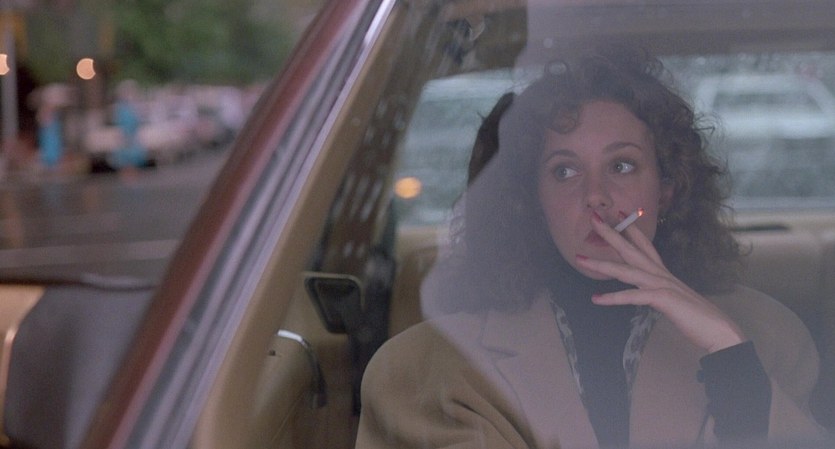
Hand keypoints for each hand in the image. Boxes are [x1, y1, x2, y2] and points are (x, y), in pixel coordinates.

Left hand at [575, 213, 744, 353]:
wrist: (719, 331)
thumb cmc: (697, 317)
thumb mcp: (673, 299)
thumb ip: (659, 292)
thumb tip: (648, 292)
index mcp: (664, 273)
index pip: (646, 245)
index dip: (631, 229)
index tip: (619, 212)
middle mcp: (662, 274)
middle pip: (632, 249)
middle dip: (611, 233)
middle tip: (593, 217)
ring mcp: (662, 285)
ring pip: (627, 270)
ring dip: (602, 264)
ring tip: (579, 259)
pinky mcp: (663, 299)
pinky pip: (633, 297)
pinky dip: (613, 298)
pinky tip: (596, 299)